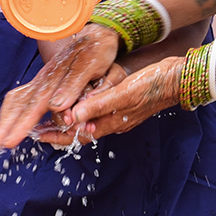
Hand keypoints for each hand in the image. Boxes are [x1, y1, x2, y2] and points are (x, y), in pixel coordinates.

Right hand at [0, 23, 121, 149]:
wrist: (95, 34)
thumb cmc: (96, 51)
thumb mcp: (90, 66)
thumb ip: (73, 86)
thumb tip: (54, 106)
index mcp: (54, 79)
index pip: (34, 106)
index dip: (21, 125)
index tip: (9, 142)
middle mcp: (42, 81)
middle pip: (19, 105)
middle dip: (4, 126)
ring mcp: (40, 81)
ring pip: (16, 101)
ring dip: (4, 121)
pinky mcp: (41, 83)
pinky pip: (20, 98)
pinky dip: (10, 111)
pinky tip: (6, 123)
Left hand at [34, 57, 181, 143]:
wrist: (177, 78)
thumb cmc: (153, 85)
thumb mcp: (123, 94)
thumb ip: (98, 106)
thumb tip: (73, 118)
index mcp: (113, 122)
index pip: (79, 136)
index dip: (58, 137)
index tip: (38, 135)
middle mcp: (114, 121)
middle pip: (81, 132)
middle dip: (59, 131)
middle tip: (38, 129)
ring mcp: (119, 113)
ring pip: (89, 122)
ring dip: (69, 121)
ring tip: (51, 118)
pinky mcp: (123, 102)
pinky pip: (98, 111)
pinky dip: (83, 110)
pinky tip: (77, 103)